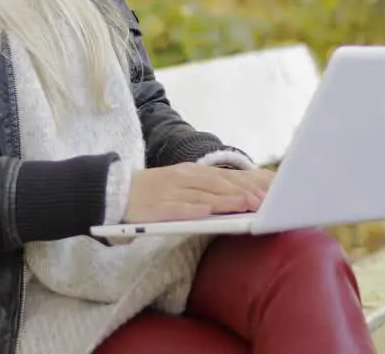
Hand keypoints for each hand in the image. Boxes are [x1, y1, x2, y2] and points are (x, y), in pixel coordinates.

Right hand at [123, 163, 275, 222]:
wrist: (115, 192)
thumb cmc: (154, 192)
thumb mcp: (182, 184)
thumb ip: (206, 189)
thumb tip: (239, 197)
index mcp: (191, 171)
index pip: (225, 177)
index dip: (248, 184)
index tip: (269, 192)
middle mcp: (184, 178)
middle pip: (219, 184)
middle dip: (244, 192)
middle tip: (266, 202)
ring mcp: (171, 191)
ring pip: (204, 195)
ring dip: (227, 201)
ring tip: (247, 206)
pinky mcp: (158, 207)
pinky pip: (179, 208)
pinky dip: (195, 209)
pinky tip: (209, 212)